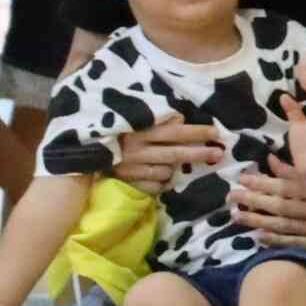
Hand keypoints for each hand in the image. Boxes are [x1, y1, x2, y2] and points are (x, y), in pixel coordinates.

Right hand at [107, 118, 226, 189]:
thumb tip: (182, 119)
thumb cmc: (119, 134)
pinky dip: (160, 182)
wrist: (87, 153)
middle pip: (174, 154)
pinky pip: (154, 186)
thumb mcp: (136, 122)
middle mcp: (136, 151)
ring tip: (177, 166)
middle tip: (218, 154)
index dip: (195, 132)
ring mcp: (131, 169)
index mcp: (139, 132)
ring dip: (174, 169)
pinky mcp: (127, 183)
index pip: (173, 132)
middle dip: (198, 154)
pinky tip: (160, 176)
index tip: (215, 133)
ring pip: (165, 172)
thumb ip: (159, 120)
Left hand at [232, 161, 305, 251]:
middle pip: (279, 205)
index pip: (287, 186)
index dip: (264, 181)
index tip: (245, 176)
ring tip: (236, 215)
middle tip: (232, 195)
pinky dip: (274, 238)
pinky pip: (293, 241)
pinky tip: (258, 235)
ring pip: (282, 224)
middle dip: (254, 199)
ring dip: (257, 220)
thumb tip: (275, 163)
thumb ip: (303, 175)